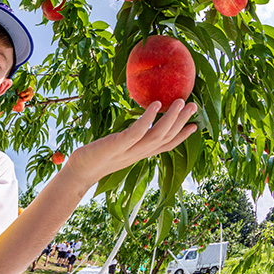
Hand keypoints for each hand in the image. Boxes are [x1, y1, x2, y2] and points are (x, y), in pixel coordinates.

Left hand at [66, 99, 197, 186]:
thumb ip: (127, 140)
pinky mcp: (117, 145)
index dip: (181, 136)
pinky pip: (137, 132)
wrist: (78, 172)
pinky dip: (148, 119)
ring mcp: (129, 150)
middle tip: (194, 105)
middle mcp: (138, 153)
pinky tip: (156, 105)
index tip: (196, 125)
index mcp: (139, 153)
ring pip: (156, 135)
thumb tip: (132, 129)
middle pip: (166, 138)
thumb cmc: (94, 158)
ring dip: (171, 119)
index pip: (165, 145)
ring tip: (181, 101)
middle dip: (181, 122)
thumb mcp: (116, 148)